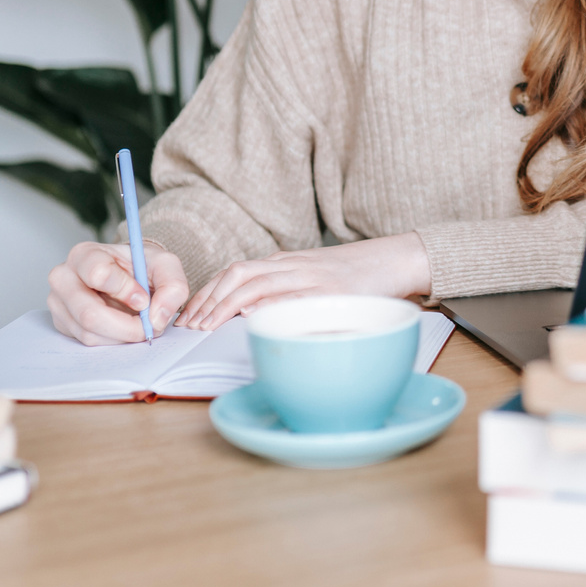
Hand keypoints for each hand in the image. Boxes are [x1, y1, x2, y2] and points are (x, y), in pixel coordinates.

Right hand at [47, 240, 189, 345]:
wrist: (129, 275)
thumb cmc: (141, 266)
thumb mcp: (165, 265)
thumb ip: (172, 286)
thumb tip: (157, 317)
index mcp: (85, 254)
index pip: (98, 274)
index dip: (126, 291)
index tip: (144, 299)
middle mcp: (64, 277)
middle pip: (89, 313)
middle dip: (126, 326)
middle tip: (148, 326)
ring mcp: (58, 302)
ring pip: (89, 332)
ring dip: (121, 336)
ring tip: (138, 324)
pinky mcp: (62, 323)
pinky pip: (86, 341)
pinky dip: (112, 341)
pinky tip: (123, 328)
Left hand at [179, 232, 431, 330]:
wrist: (396, 259)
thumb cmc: (355, 276)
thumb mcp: (313, 277)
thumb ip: (284, 290)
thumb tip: (249, 316)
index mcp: (286, 263)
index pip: (234, 273)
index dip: (207, 293)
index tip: (189, 316)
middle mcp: (293, 265)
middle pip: (238, 274)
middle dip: (208, 300)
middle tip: (191, 326)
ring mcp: (311, 276)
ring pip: (258, 283)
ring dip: (227, 305)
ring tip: (209, 326)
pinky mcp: (331, 289)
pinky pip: (294, 296)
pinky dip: (270, 305)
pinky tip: (253, 316)